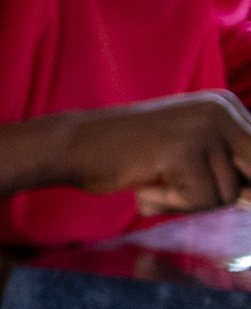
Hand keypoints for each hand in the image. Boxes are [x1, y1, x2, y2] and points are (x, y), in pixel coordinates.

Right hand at [57, 93, 250, 217]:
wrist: (74, 146)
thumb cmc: (126, 153)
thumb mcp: (188, 147)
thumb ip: (225, 163)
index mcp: (225, 104)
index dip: (239, 182)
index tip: (205, 185)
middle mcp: (221, 109)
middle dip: (227, 194)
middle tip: (185, 193)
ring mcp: (203, 128)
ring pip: (228, 194)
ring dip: (191, 203)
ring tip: (157, 188)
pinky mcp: (184, 151)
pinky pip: (202, 201)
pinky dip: (171, 204)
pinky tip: (145, 190)